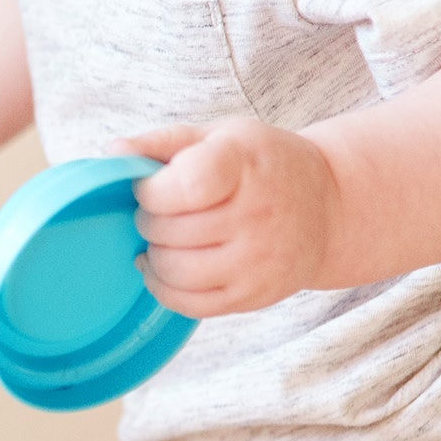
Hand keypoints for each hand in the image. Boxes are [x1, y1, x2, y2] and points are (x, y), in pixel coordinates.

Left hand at [120, 120, 343, 317]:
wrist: (328, 207)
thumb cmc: (263, 167)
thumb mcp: (223, 137)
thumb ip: (165, 143)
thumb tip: (112, 152)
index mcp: (247, 165)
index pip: (184, 185)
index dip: (151, 190)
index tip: (149, 187)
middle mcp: (257, 214)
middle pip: (169, 231)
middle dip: (149, 221)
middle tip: (158, 211)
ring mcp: (255, 260)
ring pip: (173, 270)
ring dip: (154, 254)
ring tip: (162, 238)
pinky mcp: (250, 296)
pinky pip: (186, 303)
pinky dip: (163, 286)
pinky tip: (164, 266)